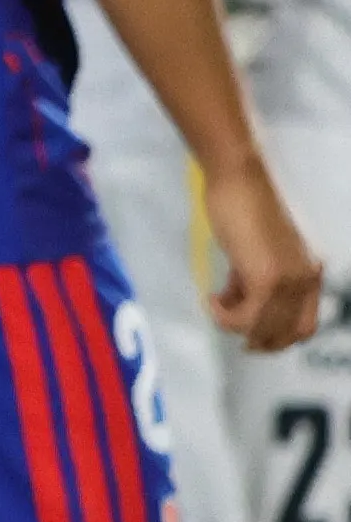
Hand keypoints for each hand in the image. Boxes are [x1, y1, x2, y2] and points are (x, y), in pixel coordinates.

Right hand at [207, 157, 325, 350]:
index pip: (305, 325)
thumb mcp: (253, 251)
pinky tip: (211, 298)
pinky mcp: (266, 278)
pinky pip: (246, 316)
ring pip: (265, 328)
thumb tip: (235, 300)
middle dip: (258, 339)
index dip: (278, 336)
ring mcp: (289, 281)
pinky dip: (224, 316)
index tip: (249, 331)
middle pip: (289, 334)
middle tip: (229, 326)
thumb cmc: (242, 206)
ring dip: (234, 325)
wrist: (237, 181)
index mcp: (309, 273)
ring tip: (215, 305)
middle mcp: (306, 280)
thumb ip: (251, 277)